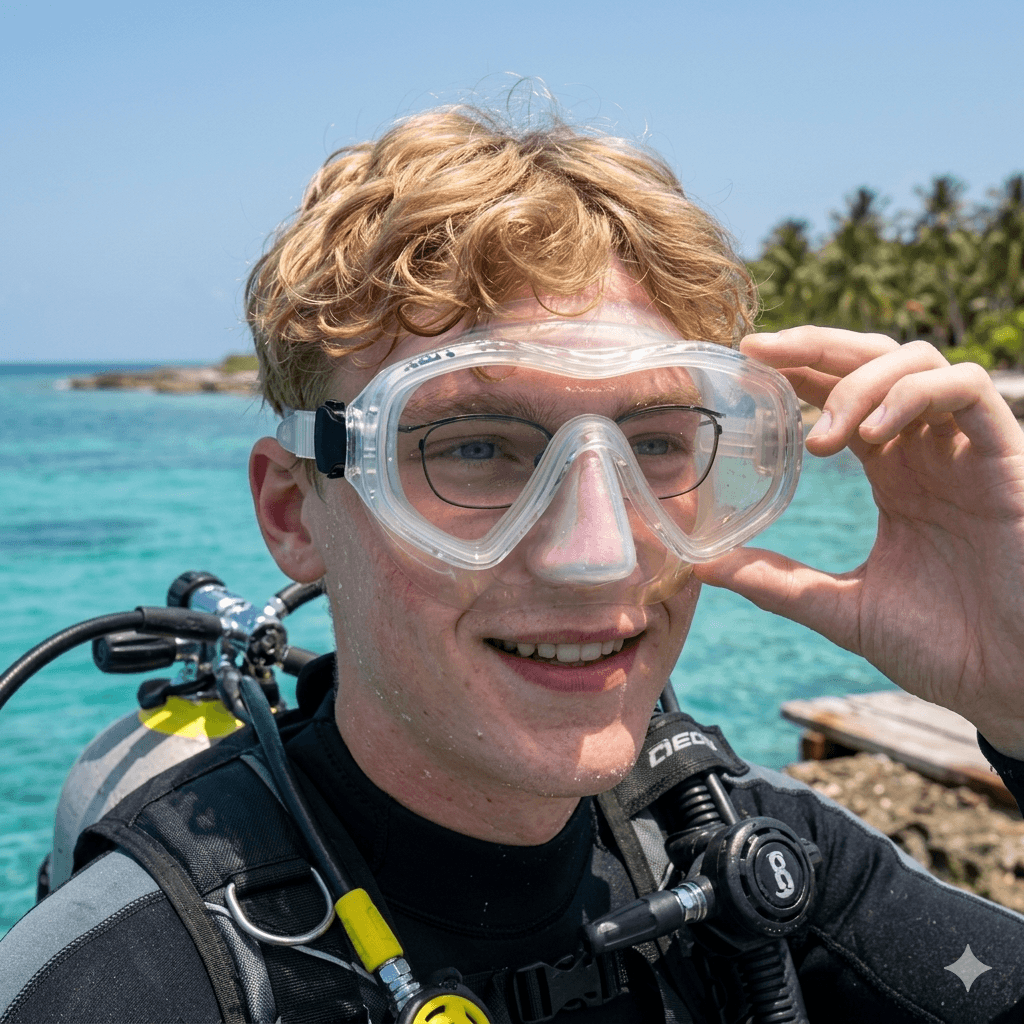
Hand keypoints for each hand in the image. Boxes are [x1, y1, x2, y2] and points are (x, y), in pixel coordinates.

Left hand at [692, 327, 1023, 757]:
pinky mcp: (1007, 459)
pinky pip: (968, 389)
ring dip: (859, 383)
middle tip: (759, 351)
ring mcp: (967, 451)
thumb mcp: (842, 608)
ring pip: (917, 361)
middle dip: (814, 346)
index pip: (841, 393)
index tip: (744, 362)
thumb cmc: (945, 647)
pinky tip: (876, 434)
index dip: (797, 370)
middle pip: (872, 359)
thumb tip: (702, 565)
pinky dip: (915, 394)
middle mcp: (927, 451)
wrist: (1012, 684)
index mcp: (894, 473)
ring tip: (822, 439)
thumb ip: (777, 581)